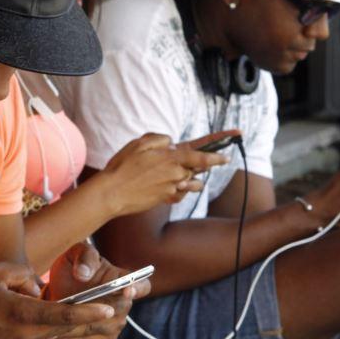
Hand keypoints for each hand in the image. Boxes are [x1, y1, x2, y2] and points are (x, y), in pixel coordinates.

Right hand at [0, 262, 114, 338]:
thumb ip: (24, 275)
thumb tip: (40, 289)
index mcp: (22, 315)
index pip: (63, 314)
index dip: (88, 311)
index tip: (108, 310)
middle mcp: (26, 338)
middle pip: (61, 325)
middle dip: (77, 315)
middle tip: (95, 304)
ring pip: (46, 332)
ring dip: (42, 320)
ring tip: (11, 309)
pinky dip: (30, 330)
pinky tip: (6, 323)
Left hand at [45, 242, 147, 338]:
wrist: (58, 290)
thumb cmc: (71, 268)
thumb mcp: (74, 255)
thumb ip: (83, 257)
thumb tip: (84, 274)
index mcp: (122, 278)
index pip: (142, 285)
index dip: (137, 289)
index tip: (127, 291)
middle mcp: (124, 301)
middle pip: (118, 311)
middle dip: (94, 312)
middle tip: (70, 313)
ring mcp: (116, 320)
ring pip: (103, 328)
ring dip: (80, 328)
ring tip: (56, 326)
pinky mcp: (104, 335)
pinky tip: (58, 336)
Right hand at [98, 132, 233, 217]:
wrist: (111, 194)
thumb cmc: (122, 167)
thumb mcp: (139, 143)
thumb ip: (160, 139)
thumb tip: (172, 143)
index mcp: (171, 159)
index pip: (201, 156)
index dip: (216, 156)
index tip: (227, 157)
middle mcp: (176, 175)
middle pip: (195, 169)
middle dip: (193, 164)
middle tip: (174, 160)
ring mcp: (172, 189)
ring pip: (190, 181)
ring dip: (188, 177)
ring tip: (172, 173)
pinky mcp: (166, 199)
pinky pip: (181, 193)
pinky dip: (179, 188)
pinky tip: (165, 185)